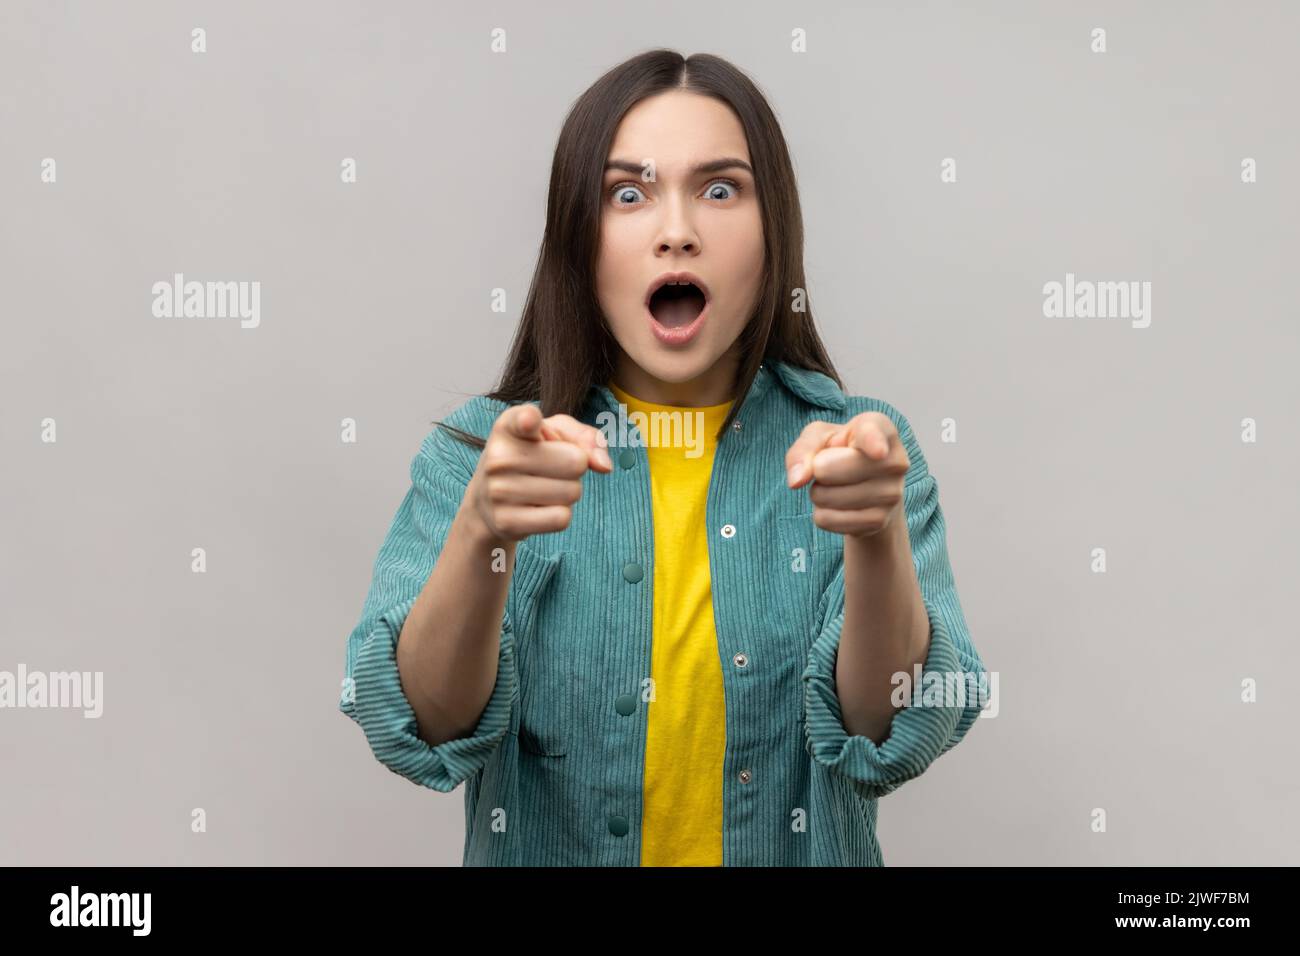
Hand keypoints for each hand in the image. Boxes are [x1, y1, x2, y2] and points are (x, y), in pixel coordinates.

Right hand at [468, 404, 611, 543]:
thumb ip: (587, 437)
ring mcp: (498, 492)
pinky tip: (538, 508)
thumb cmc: (531, 459)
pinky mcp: (506, 522)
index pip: (523, 420)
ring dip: (568, 492)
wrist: (487, 503)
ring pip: (571, 493)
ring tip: (542, 488)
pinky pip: (561, 519)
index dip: (530, 420)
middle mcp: (498, 457)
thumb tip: (604, 466)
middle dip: (574, 468)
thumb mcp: (556, 434)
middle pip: (575, 463)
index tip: (530, 421)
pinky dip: (559, 514)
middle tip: (550, 469)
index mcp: (508, 427)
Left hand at [784, 412, 910, 538]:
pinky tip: (841, 504)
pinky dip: (823, 513)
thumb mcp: (820, 437)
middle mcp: (894, 460)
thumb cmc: (841, 451)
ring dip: (819, 494)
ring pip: (825, 498)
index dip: (873, 442)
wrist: (870, 486)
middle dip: (816, 471)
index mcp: (881, 428)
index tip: (877, 452)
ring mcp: (891, 494)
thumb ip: (803, 449)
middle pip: (827, 470)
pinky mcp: (879, 521)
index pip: (874, 434)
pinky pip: (827, 520)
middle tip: (831, 466)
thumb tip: (796, 480)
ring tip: (838, 485)